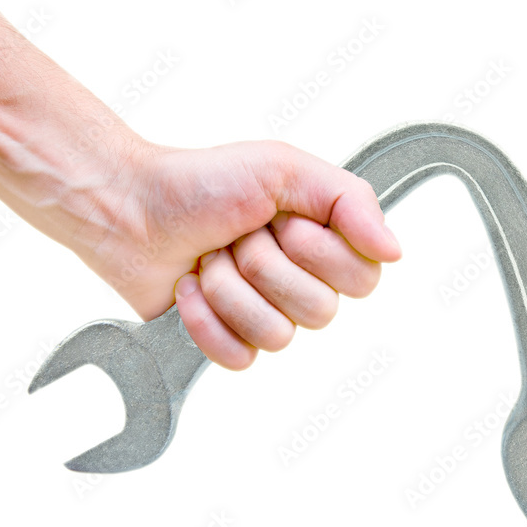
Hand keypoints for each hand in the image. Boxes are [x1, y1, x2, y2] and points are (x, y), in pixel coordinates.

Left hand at [88, 139, 401, 369]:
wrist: (131, 209)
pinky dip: (206, 320)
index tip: (284, 219)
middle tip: (239, 235)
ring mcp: (264, 314)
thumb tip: (395, 251)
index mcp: (324, 242)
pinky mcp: (227, 340)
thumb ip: (350, 201)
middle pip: (321, 311)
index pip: (363, 278)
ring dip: (231, 290)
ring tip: (210, 259)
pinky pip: (240, 358)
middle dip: (266, 266)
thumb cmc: (204, 181)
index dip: (320, 253)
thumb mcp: (285, 168)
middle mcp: (301, 281)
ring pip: (280, 336)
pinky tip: (190, 289)